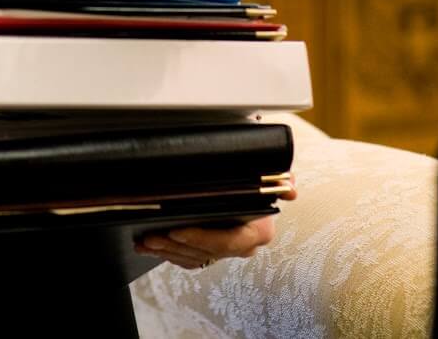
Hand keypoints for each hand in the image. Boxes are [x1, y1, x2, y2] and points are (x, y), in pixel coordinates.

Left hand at [135, 187, 295, 269]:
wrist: (254, 193)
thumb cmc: (258, 183)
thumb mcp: (268, 178)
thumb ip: (281, 180)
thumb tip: (292, 188)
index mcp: (258, 231)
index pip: (228, 242)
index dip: (202, 238)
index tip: (178, 231)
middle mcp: (243, 247)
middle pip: (206, 252)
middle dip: (176, 245)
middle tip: (152, 236)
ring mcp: (226, 252)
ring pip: (194, 258)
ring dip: (167, 251)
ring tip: (146, 241)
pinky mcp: (212, 253)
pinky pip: (189, 259)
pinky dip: (168, 254)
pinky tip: (149, 246)